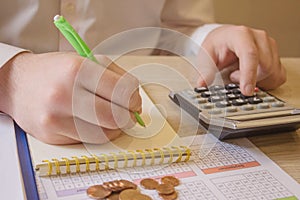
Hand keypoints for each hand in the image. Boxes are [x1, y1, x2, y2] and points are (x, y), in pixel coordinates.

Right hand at [0, 52, 140, 143]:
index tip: (134, 100)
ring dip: (115, 127)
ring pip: (104, 133)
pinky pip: (88, 140)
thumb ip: (115, 77)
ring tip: (111, 116)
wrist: (18, 84)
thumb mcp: (85, 61)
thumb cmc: (56, 71)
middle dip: (129, 116)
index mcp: (77, 69)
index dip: (134, 98)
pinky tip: (95, 122)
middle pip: (115, 116)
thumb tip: (135, 101)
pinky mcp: (52, 136)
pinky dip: (98, 133)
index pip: (122, 91)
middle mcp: (64, 94)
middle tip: (129, 113)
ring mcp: (55, 118)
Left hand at [201, 25, 285, 94]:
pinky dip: (266, 83)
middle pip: (264, 67)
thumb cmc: (217, 46)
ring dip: (256, 80)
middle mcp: (259, 38)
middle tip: (232, 75)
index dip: (249, 74)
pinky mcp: (276, 56)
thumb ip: (205, 70)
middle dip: (248, 78)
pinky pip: (278, 76)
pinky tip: (253, 77)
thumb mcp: (206, 56)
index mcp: (241, 34)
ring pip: (272, 73)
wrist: (224, 38)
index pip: (250, 54)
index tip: (246, 91)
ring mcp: (270, 46)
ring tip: (240, 73)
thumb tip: (202, 83)